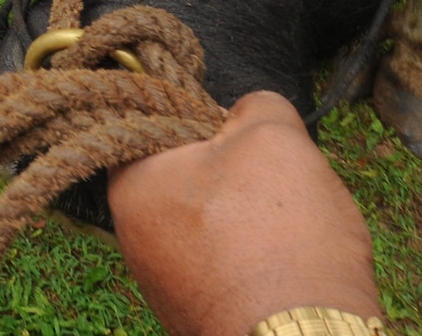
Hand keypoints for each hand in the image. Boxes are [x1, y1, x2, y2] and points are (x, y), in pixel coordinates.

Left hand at [107, 91, 381, 335]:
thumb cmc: (280, 237)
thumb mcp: (274, 137)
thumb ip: (254, 107)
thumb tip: (247, 112)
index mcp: (132, 185)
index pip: (155, 124)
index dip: (203, 111)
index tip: (240, 121)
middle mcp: (131, 237)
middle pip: (188, 175)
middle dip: (234, 168)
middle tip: (276, 173)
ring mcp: (162, 282)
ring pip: (210, 221)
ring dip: (249, 215)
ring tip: (290, 223)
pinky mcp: (194, 313)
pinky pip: (224, 264)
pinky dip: (254, 257)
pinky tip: (287, 260)